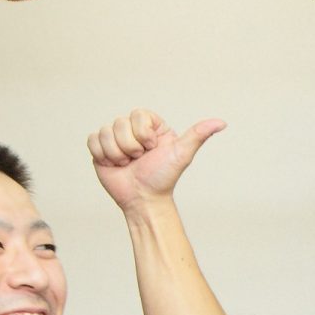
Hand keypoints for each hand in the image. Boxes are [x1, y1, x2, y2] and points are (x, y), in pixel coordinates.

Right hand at [87, 109, 225, 213]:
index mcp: (151, 125)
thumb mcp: (181, 154)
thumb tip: (222, 122)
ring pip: (105, 132)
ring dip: (117, 154)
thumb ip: (198, 135)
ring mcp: (115, 138)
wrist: (144, 200)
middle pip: (119, 123)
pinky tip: (114, 165)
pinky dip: (103, 156)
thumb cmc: (164, 178)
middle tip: (139, 160)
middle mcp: (132, 128)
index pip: (138, 115)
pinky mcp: (100, 148)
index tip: (152, 150)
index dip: (143, 135)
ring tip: (127, 164)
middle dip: (130, 147)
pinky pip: (92, 140)